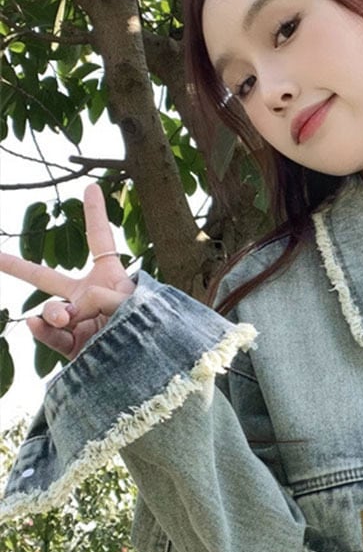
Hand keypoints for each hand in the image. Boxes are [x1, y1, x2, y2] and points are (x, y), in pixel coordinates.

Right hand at [0, 184, 135, 359]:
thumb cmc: (152, 327)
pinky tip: (37, 324)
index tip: (92, 187)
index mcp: (111, 278)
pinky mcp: (76, 347)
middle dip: (16, 267)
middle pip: (46, 278)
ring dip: (55, 313)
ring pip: (52, 311)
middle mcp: (90, 298)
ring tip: (66, 319)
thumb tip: (62, 314)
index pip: (99, 240)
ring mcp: (80, 323)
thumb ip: (96, 298)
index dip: (95, 214)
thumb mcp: (132, 302)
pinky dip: (44, 331)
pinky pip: (52, 336)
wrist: (156, 364)